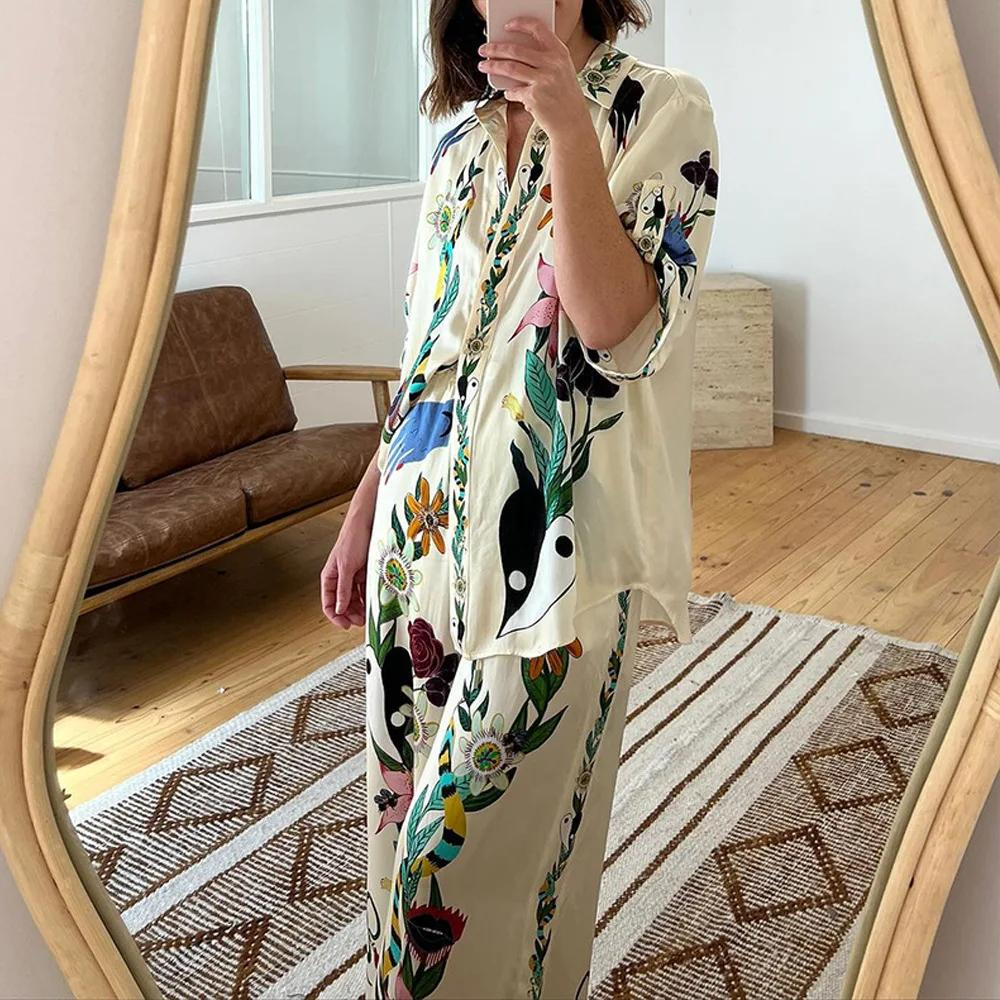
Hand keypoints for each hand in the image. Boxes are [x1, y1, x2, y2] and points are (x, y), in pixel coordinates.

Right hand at [320, 488, 374, 629]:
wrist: (367, 522)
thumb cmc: (352, 539)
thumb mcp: (346, 567)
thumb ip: (343, 589)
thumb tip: (339, 609)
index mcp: (330, 577)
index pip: (328, 603)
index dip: (335, 616)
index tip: (345, 626)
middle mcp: (340, 578)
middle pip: (342, 604)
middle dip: (350, 615)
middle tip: (360, 622)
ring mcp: (353, 576)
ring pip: (354, 599)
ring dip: (360, 608)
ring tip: (368, 615)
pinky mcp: (365, 572)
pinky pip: (365, 590)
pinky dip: (368, 598)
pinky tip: (374, 602)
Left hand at [477, 18, 589, 136]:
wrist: (572, 124)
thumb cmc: (566, 98)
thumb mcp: (562, 71)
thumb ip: (545, 59)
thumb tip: (516, 53)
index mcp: (560, 53)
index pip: (538, 29)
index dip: (520, 24)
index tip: (507, 26)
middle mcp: (552, 64)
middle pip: (516, 50)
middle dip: (496, 49)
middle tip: (484, 50)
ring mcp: (543, 81)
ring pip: (510, 68)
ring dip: (493, 66)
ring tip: (483, 66)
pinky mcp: (533, 97)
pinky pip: (514, 91)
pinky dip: (509, 92)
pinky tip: (509, 93)